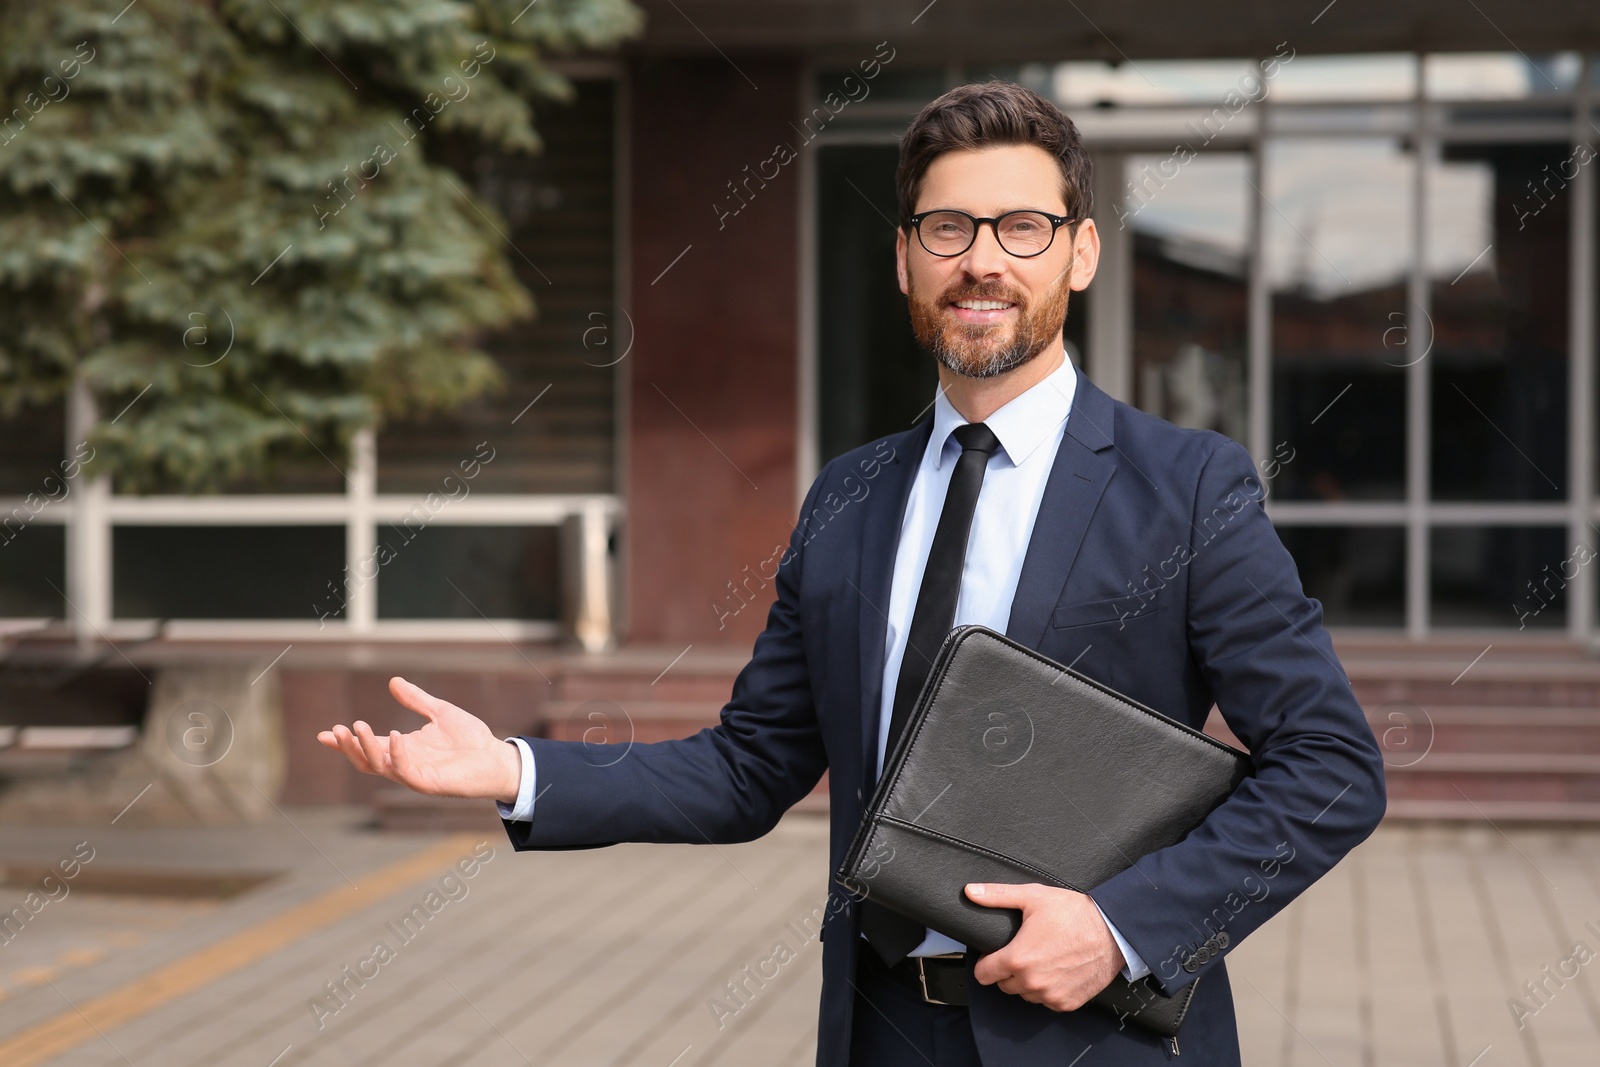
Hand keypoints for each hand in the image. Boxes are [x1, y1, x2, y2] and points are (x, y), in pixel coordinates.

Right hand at [316, 677, 522, 803]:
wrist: (496, 757)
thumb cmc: (470, 739)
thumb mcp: (439, 711)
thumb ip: (416, 700)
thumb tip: (393, 681)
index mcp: (403, 748)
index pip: (368, 745)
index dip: (346, 740)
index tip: (323, 733)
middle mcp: (404, 763)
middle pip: (366, 759)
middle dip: (349, 746)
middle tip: (335, 729)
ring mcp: (414, 775)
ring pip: (380, 766)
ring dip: (366, 748)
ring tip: (356, 728)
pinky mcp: (428, 783)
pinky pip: (405, 771)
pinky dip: (397, 754)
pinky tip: (395, 735)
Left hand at [965, 882, 1125, 1011]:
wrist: (1112, 931)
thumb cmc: (1075, 913)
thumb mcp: (1033, 897)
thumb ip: (997, 896)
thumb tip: (970, 891)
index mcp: (1018, 959)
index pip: (983, 975)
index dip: (986, 963)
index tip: (993, 955)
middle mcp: (1033, 982)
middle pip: (1004, 985)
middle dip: (1007, 970)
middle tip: (1023, 951)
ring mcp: (1051, 995)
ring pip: (1025, 995)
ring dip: (1028, 981)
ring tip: (1042, 959)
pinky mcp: (1067, 1003)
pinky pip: (1047, 1002)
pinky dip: (1048, 990)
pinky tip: (1057, 970)